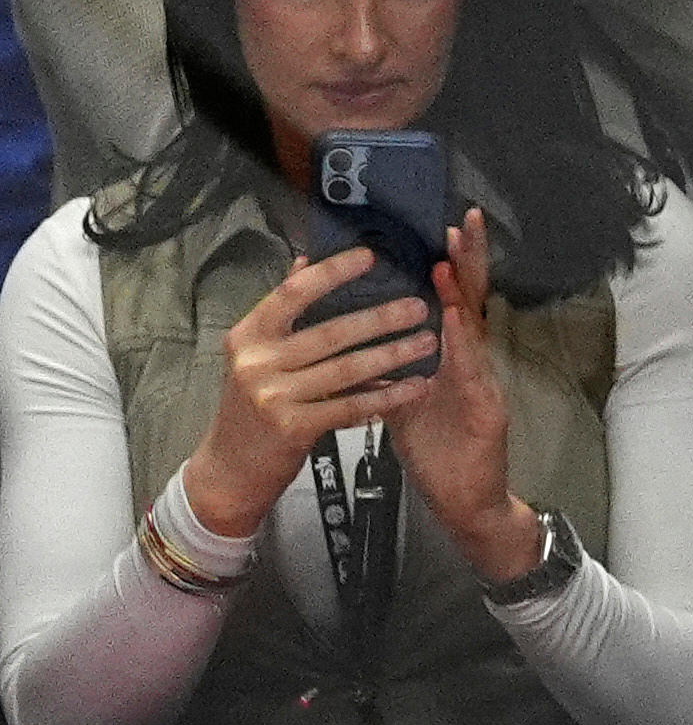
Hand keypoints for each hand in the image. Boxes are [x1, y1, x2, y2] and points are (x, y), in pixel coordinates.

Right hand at [178, 245, 443, 539]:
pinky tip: (416, 386)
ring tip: (428, 343)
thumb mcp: (256, 355)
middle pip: (330, 331)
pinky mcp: (294, 427)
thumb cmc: (253, 405)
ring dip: (393, 355)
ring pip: (347, 368)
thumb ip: (283, 313)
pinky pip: (352, 406)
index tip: (370, 257)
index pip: (292, 294)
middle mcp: (257, 361)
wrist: (231, 466)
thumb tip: (304, 262)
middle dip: (381, 318)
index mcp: (248, 334)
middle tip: (420, 307)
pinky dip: (387, 395)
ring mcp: (273, 395)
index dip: (331, 273)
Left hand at [391, 215, 533, 581]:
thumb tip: (351, 329)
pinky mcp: (486, 411)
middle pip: (472, 301)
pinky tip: (454, 318)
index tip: (442, 226)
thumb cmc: (435, 449)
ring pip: (474, 329)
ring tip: (450, 256)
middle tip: (461, 221)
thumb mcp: (402, 395)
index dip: (450, 263)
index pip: (451, 300)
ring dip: (462, 291)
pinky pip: (470, 372)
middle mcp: (471, 364)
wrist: (464, 501)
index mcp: (450, 358)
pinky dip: (463, 342)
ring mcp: (483, 384)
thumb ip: (384, 361)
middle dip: (468, 259)